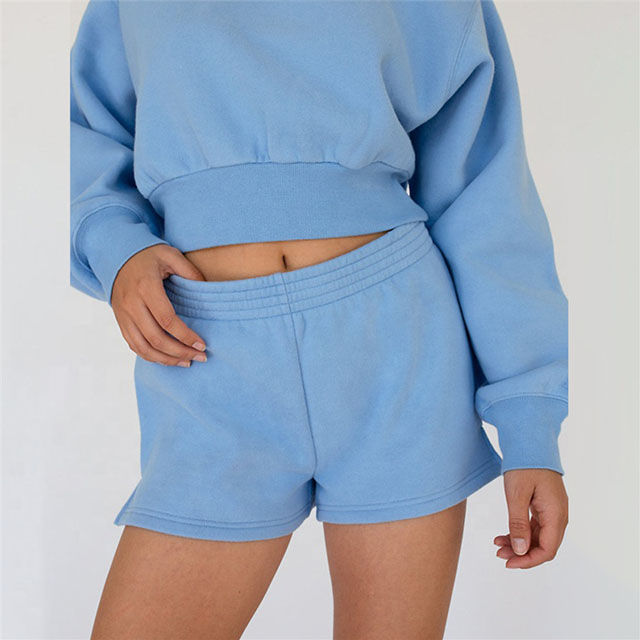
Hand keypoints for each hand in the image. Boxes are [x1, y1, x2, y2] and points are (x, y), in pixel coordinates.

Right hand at [111, 244, 207, 366]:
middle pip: (156, 338)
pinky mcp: (120, 322)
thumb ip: (190, 272)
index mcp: (145, 287)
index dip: (185, 336)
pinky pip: (134, 345)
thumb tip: (207, 291)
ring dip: (166, 359)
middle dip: (180, 352)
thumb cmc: (148, 256)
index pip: (167, 320)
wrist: (116, 256)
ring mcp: (123, 315)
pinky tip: (168, 359)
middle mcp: (131, 304)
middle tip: (201, 357)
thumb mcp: (170, 255)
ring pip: (143, 347)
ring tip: (187, 362)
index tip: (202, 344)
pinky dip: (151, 357)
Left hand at [494, 468, 567, 568]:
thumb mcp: (517, 495)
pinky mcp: (544, 506)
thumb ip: (518, 523)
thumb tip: (521, 551)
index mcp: (556, 515)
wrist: (530, 443)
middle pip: (543, 546)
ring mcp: (552, 511)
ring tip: (497, 545)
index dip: (528, 561)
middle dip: (521, 554)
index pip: (547, 549)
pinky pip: (534, 526)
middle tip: (498, 554)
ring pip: (537, 537)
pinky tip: (504, 535)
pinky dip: (520, 532)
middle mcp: (558, 515)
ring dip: (519, 544)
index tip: (508, 563)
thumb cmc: (524, 465)